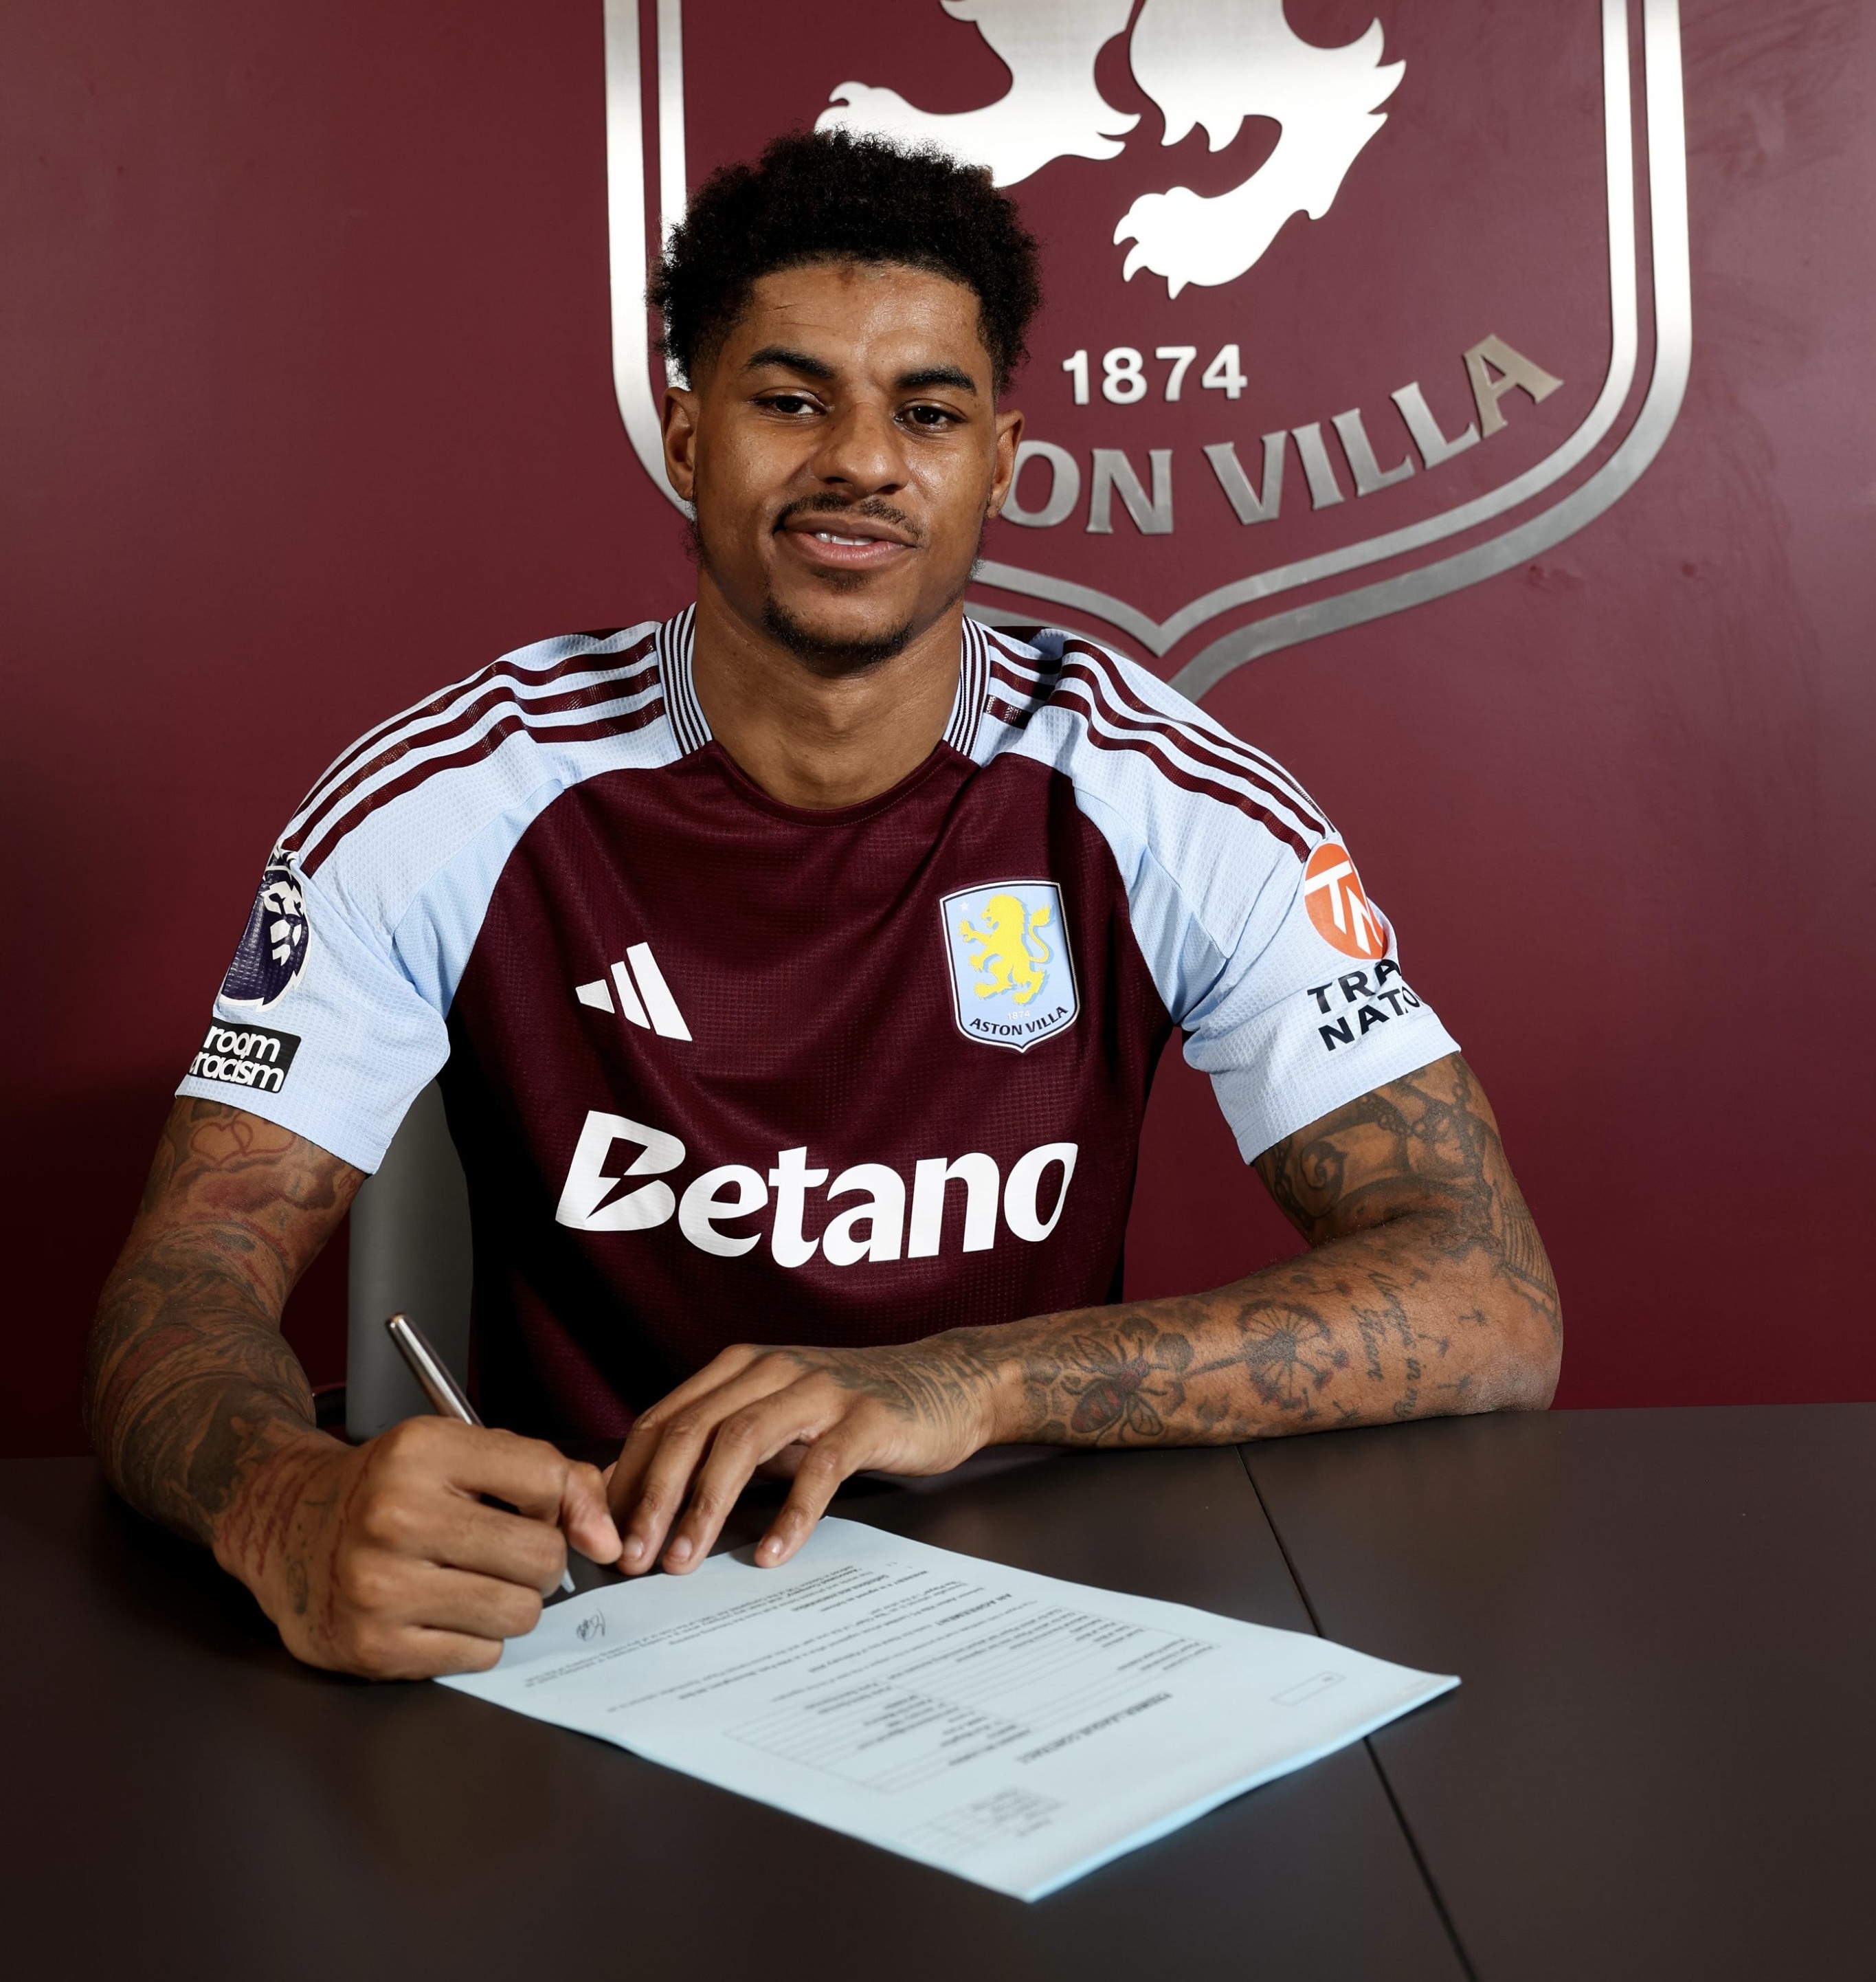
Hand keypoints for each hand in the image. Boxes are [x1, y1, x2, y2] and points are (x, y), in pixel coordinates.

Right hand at [214, 1417, 620, 1678]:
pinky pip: (480, 1657)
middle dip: (540, 1561)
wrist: (286, 1529)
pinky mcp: (373, 1648)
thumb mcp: (460, 1452)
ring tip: (471, 1582)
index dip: (560, 1502)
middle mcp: (395, 1515)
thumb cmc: (389, 1489)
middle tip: (504, 1553)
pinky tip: (439, 1612)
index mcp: (422, 1452)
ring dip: (510, 1604)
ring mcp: (379, 1587)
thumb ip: (550, 1476)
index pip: (546, 1480)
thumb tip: (609, 1542)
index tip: (538, 1509)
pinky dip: (474, 1640)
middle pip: (541, 1557)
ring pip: (517, 1614)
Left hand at [606, 1338, 1004, 1576]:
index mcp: (738, 1368)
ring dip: (704, 1507)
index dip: (626, 1480)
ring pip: (742, 1441)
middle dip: (652, 1499)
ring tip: (683, 1563)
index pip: (662, 1422)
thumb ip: (718, 1450)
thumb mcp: (774, 1423)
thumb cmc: (847, 1413)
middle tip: (632, 1561)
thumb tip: (640, 1503)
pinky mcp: (867, 1418)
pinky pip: (820, 1467)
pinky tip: (770, 1553)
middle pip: (691, 1430)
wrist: (944, 1383)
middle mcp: (771, 1369)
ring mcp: (820, 1389)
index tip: (604, 1539)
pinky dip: (791, 1513)